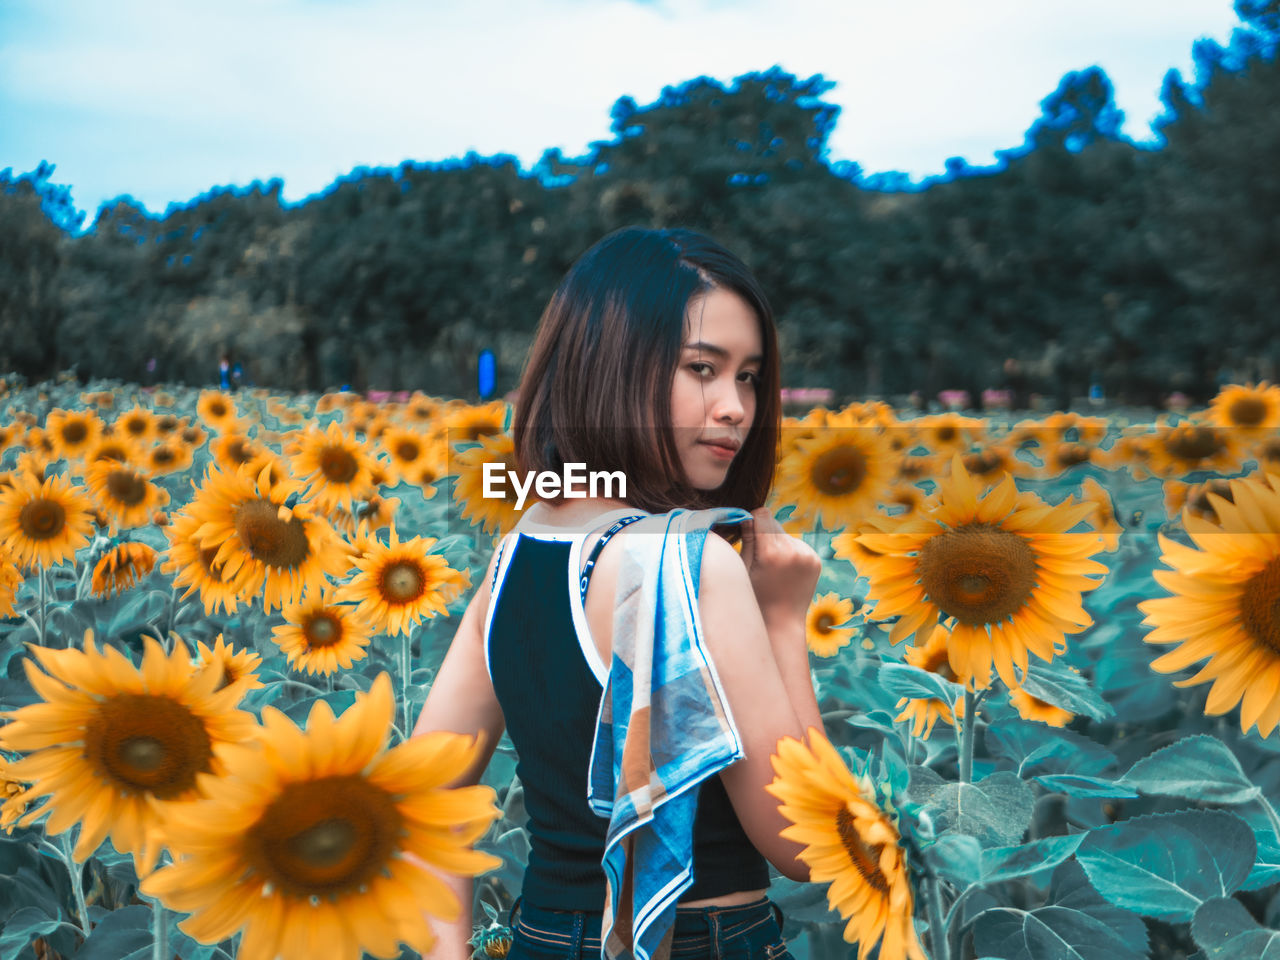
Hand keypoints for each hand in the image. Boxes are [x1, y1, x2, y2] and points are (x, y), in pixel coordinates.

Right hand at [737, 507, 821, 624]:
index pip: (762, 514)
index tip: (747, 534)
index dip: (752, 521)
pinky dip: (790, 553)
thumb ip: (746, 539)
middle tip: (759, 557)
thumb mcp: (743, 569)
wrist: (781, 622)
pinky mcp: (816, 560)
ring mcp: (808, 555)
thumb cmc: (754, 597)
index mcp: (771, 552)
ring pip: (785, 534)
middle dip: (764, 533)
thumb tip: (745, 516)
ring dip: (777, 544)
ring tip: (772, 568)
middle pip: (774, 523)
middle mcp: (793, 551)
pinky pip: (797, 545)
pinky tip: (784, 571)